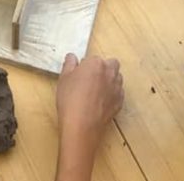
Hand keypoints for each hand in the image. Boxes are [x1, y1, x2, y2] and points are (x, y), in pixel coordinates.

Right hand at [55, 53, 123, 180]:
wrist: (81, 125)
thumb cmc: (70, 99)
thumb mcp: (63, 78)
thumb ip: (69, 64)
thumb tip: (72, 57)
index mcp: (96, 63)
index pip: (93, 59)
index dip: (86, 66)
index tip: (79, 75)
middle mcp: (110, 73)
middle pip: (112, 64)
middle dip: (104, 68)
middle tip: (90, 79)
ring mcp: (117, 88)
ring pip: (117, 78)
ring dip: (110, 80)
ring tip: (96, 91)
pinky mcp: (120, 102)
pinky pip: (118, 93)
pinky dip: (112, 94)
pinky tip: (101, 102)